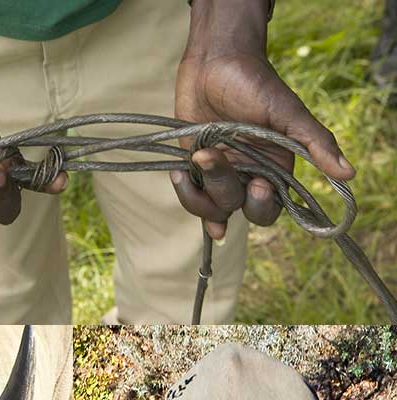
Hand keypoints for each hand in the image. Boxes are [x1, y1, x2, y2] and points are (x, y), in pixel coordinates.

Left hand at [172, 2, 354, 239]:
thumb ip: (314, 142)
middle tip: (215, 160)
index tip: (257, 185)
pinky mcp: (194, 168)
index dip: (262, 206)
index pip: (271, 208)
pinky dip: (186, 192)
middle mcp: (247, 175)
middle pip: (239, 209)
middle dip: (227, 193)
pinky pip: (191, 195)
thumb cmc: (255, 83)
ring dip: (202, 188)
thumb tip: (349, 173)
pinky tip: (180, 175)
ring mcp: (219, 174)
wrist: (214, 62)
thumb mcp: (288, 112)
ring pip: (212, 206)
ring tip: (199, 155)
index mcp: (274, 168)